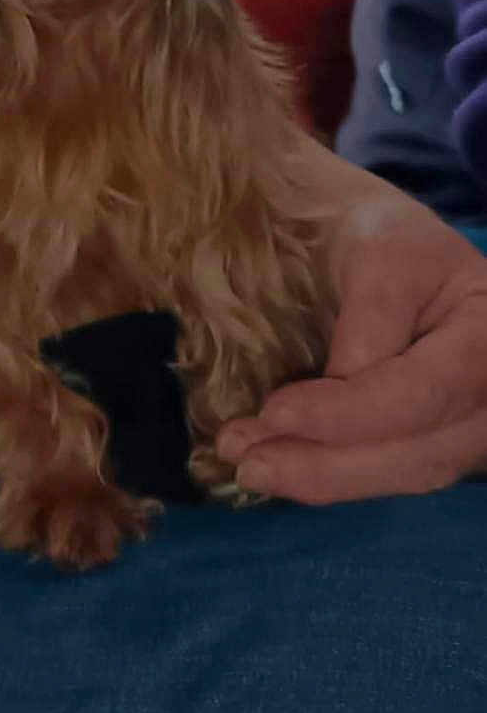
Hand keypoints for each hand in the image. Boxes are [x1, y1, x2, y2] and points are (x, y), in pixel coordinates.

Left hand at [217, 152, 486, 502]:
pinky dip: (333, 476)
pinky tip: (282, 469)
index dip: (349, 413)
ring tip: (253, 467)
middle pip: (418, 448)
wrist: (388, 238)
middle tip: (248, 460)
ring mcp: (472, 423)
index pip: (423, 391)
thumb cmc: (383, 234)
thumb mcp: (377, 254)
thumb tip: (334, 397)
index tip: (273, 411)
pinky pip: (391, 472)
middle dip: (327, 462)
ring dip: (323, 478)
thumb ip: (367, 324)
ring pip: (403, 472)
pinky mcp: (440, 442)